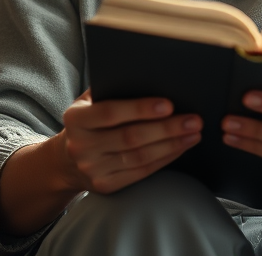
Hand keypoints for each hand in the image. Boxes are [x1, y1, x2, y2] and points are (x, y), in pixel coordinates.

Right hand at [60, 90, 201, 193]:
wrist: (67, 160)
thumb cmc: (89, 120)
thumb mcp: (88, 101)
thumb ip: (111, 89)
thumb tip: (149, 76)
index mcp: (75, 119)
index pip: (111, 113)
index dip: (140, 109)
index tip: (169, 104)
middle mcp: (81, 146)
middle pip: (130, 137)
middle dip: (166, 128)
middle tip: (194, 120)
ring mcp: (93, 169)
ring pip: (140, 157)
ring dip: (171, 145)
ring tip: (194, 133)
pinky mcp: (105, 186)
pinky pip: (141, 172)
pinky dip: (165, 159)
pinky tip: (180, 147)